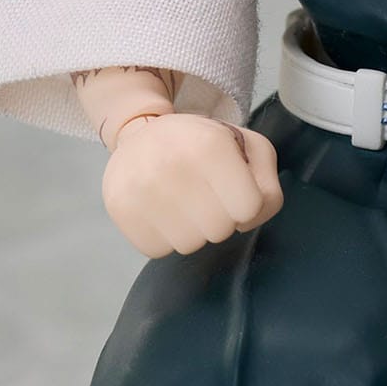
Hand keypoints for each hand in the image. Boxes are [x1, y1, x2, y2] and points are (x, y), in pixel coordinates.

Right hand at [102, 113, 283, 259]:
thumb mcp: (249, 149)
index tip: (231, 188)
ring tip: (181, 203)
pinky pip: (157, 250)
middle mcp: (173, 164)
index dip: (245, 203)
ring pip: (189, 245)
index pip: (249, 208)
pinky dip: (163, 238)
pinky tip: (160, 212)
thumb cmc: (204, 146)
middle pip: (220, 230)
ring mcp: (141, 188)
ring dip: (191, 231)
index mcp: (211, 145)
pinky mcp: (119, 207)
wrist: (142, 135)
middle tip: (204, 195)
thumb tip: (246, 222)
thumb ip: (268, 188)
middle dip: (219, 218)